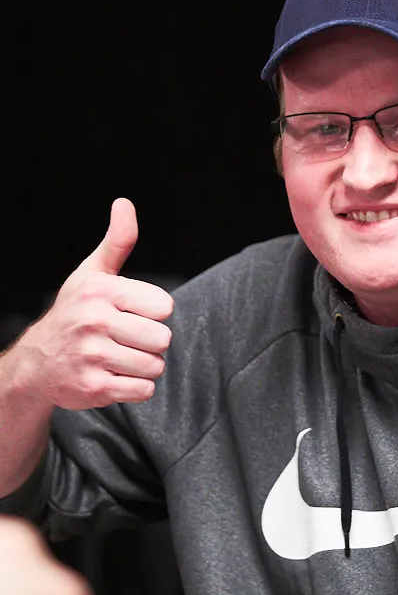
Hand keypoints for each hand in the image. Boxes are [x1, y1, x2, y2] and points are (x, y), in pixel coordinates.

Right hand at [18, 199, 173, 408]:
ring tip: (120, 357)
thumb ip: (117, 242)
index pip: (164, 307)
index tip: (133, 313)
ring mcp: (91, 357)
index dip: (154, 313)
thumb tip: (124, 204)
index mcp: (100, 291)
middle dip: (151, 343)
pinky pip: (142, 390)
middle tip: (127, 339)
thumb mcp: (92, 273)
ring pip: (155, 366)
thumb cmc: (75, 312)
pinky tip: (115, 376)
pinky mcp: (93, 388)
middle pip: (162, 339)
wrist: (37, 361)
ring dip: (145, 366)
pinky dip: (135, 387)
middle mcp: (94, 322)